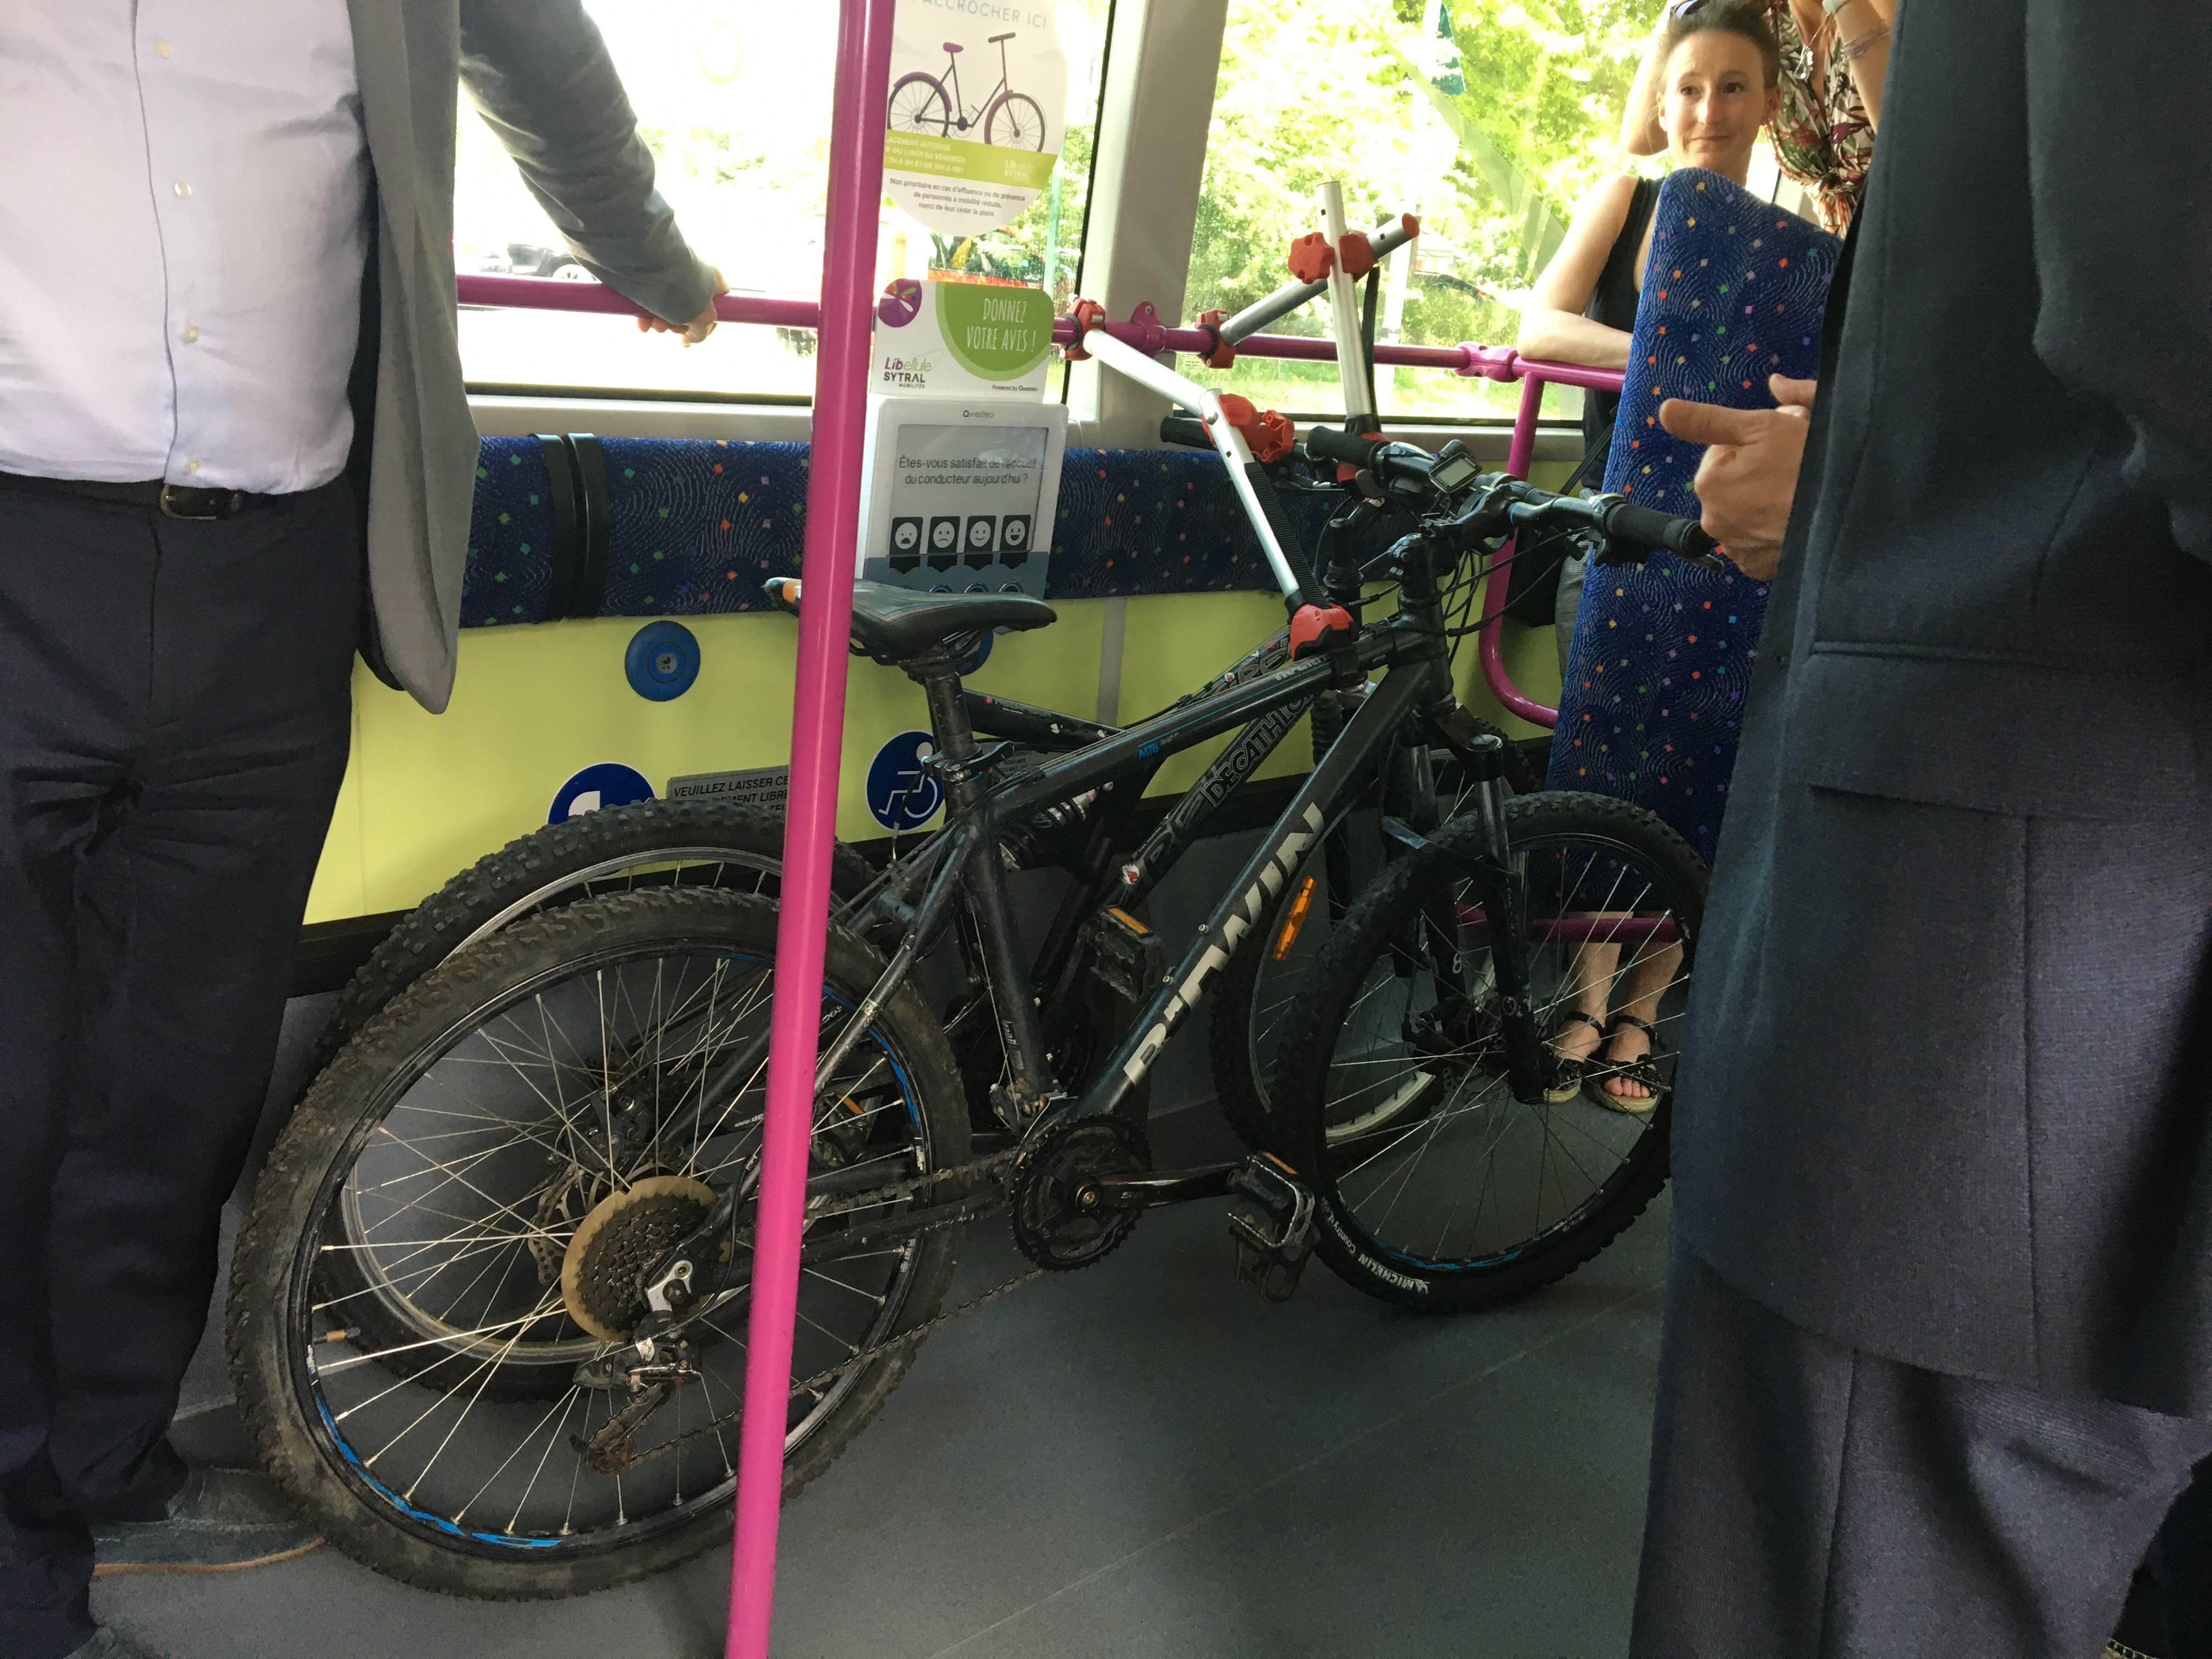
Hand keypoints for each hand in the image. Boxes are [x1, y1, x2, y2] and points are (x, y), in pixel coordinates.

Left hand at [637, 267, 726, 346]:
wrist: (651, 262)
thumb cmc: (684, 289)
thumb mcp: (703, 317)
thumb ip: (701, 333)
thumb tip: (687, 342)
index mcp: (712, 281)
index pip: (717, 304)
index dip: (708, 322)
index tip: (696, 329)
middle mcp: (692, 277)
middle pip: (688, 311)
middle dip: (677, 325)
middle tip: (671, 327)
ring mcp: (670, 277)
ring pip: (666, 308)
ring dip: (660, 323)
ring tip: (654, 323)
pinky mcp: (648, 277)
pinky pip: (649, 301)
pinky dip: (645, 315)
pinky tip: (642, 322)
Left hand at [1657, 374, 1816, 579]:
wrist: (1847, 513)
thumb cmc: (1807, 463)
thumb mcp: (1760, 426)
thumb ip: (1707, 419)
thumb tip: (1664, 411)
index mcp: (1708, 482)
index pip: (1724, 449)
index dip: (1754, 440)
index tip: (1780, 443)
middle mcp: (1713, 520)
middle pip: (1734, 481)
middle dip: (1758, 469)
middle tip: (1793, 465)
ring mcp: (1736, 548)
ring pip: (1746, 510)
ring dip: (1764, 499)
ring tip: (1796, 491)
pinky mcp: (1758, 567)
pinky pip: (1758, 541)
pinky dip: (1772, 529)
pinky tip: (1793, 518)